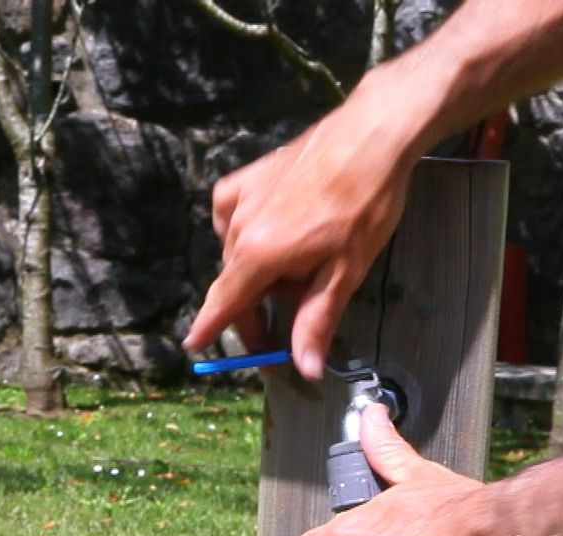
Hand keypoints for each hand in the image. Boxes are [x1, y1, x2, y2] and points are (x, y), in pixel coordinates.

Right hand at [183, 90, 419, 380]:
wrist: (369, 137)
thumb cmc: (364, 206)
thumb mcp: (345, 272)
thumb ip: (316, 321)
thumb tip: (304, 370)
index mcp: (258, 255)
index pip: (224, 303)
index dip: (209, 328)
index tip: (194, 346)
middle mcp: (238, 227)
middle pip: (237, 284)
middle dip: (257, 310)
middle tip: (286, 333)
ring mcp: (241, 198)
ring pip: (240, 252)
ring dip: (263, 271)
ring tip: (306, 267)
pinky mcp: (248, 175)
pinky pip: (234, 216)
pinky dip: (249, 233)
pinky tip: (274, 232)